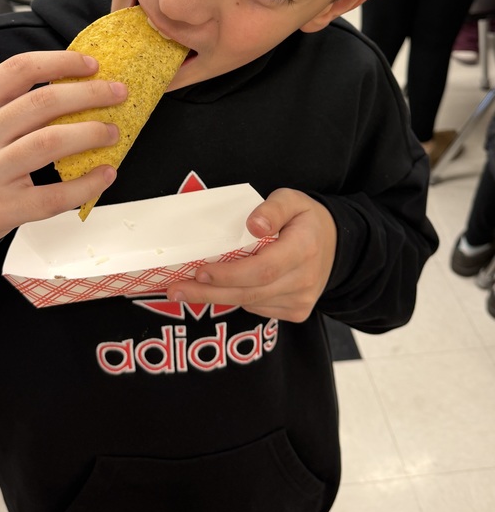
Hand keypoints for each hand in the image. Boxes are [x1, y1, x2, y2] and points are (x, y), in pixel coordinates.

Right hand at [0, 51, 126, 244]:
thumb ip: (12, 99)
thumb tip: (78, 81)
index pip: (19, 70)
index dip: (61, 62)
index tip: (92, 64)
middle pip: (42, 104)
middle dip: (90, 95)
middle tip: (117, 94)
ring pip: (50, 143)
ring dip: (91, 133)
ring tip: (112, 131)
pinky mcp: (3, 209)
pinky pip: (54, 195)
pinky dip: (87, 183)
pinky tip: (105, 173)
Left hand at [166, 188, 336, 321]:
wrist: (335, 245)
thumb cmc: (305, 219)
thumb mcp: (292, 200)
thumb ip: (272, 209)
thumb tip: (253, 225)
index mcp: (304, 248)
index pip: (263, 269)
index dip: (229, 274)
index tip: (200, 271)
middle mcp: (305, 279)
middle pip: (251, 292)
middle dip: (209, 292)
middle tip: (176, 289)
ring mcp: (301, 300)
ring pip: (250, 302)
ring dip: (215, 298)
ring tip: (185, 291)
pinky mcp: (296, 312)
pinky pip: (258, 307)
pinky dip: (236, 297)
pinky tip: (218, 289)